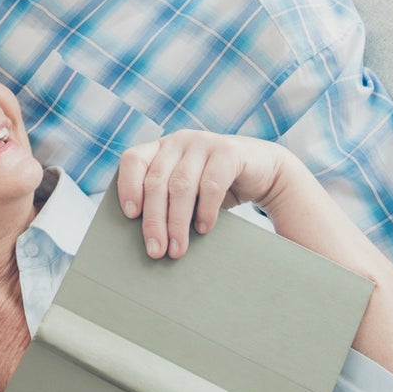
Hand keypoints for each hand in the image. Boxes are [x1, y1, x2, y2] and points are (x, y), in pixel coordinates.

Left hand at [117, 130, 287, 258]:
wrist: (265, 172)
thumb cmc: (216, 188)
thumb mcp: (187, 192)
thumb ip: (166, 202)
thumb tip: (147, 239)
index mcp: (161, 148)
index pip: (133, 160)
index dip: (128, 186)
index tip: (130, 215)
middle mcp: (179, 141)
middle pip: (156, 181)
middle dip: (154, 220)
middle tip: (156, 251)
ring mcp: (204, 142)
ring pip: (181, 186)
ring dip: (177, 222)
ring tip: (177, 249)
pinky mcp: (229, 151)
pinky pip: (211, 184)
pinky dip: (205, 211)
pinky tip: (204, 229)